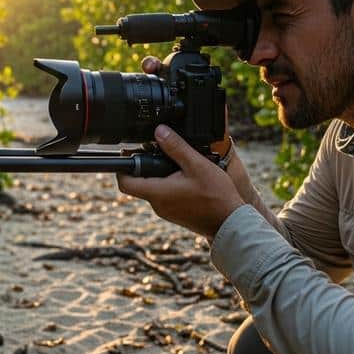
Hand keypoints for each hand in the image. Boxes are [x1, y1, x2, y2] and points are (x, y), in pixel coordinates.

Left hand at [139, 55, 261, 208]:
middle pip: (140, 183)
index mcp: (158, 193)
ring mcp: (166, 212)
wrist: (231, 222)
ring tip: (178, 162)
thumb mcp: (196, 165)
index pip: (125, 183)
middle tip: (160, 150)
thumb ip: (176, 147)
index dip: (122, 167)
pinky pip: (165, 196)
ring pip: (154, 188)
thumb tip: (159, 131)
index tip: (130, 152)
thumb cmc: (216, 196)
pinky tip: (186, 176)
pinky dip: (170, 183)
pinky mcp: (176, 214)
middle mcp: (158, 205)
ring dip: (161, 174)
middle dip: (147, 166)